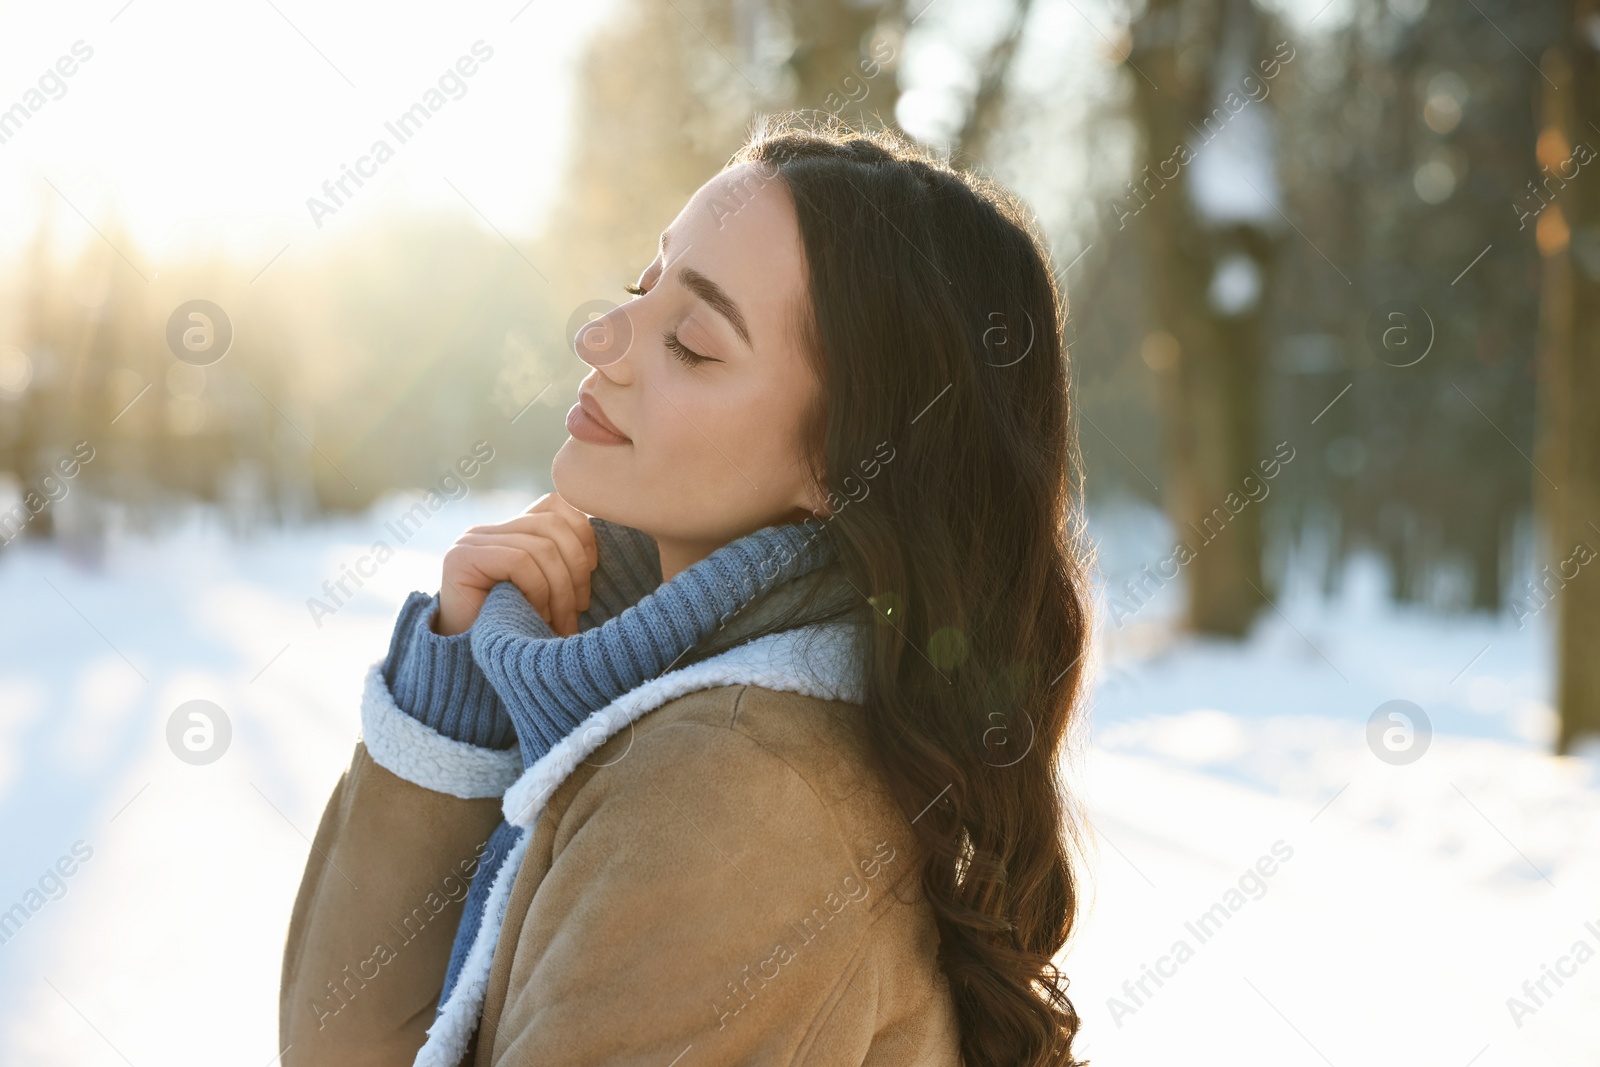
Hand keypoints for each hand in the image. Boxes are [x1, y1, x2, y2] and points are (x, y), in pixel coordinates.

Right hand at [436, 493, 598, 636]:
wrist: (467, 667)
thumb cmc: (518, 632)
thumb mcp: (550, 591)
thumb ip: (566, 561)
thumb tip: (609, 534)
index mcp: (510, 530)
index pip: (555, 505)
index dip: (583, 533)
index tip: (594, 570)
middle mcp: (487, 530)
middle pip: (553, 524)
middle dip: (577, 568)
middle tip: (580, 608)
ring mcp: (471, 542)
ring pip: (541, 546)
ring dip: (561, 589)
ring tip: (562, 621)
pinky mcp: (462, 559)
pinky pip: (520, 561)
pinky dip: (538, 590)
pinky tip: (536, 615)